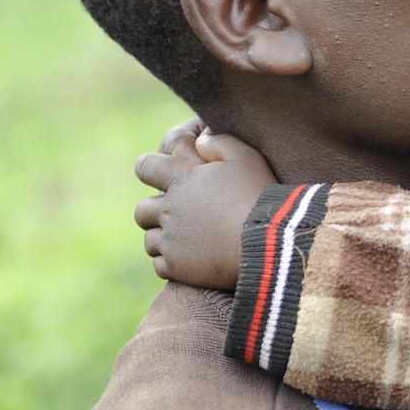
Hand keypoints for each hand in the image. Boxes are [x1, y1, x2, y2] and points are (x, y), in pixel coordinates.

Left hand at [134, 121, 277, 288]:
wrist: (268, 242)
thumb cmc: (258, 196)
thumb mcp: (247, 157)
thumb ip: (220, 143)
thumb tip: (200, 141)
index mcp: (181, 180)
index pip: (145, 167)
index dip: (150, 168)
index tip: (161, 175)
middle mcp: (169, 210)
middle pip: (141, 210)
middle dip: (153, 210)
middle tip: (176, 214)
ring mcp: (172, 241)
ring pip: (149, 240)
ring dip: (161, 238)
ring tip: (184, 240)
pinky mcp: (178, 268)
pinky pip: (160, 266)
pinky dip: (171, 263)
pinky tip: (189, 260)